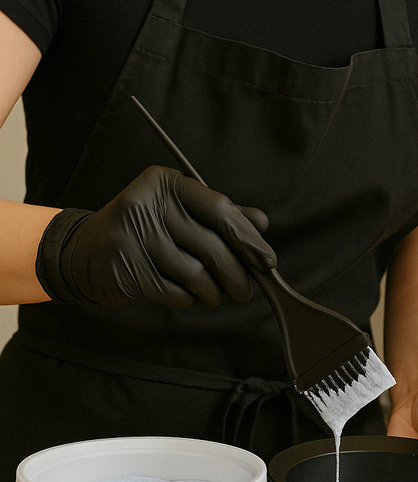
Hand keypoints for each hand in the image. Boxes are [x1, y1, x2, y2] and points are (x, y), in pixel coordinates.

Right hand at [35, 166, 274, 306]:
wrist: (86, 252)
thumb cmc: (144, 231)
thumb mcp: (179, 212)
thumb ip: (220, 215)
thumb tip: (260, 223)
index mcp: (165, 183)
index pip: (220, 210)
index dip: (248, 239)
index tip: (267, 261)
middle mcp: (147, 205)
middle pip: (212, 246)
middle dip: (237, 274)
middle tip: (245, 290)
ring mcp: (134, 238)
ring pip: (197, 274)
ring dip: (212, 292)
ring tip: (213, 294)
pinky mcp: (128, 270)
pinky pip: (176, 292)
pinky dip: (187, 298)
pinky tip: (184, 293)